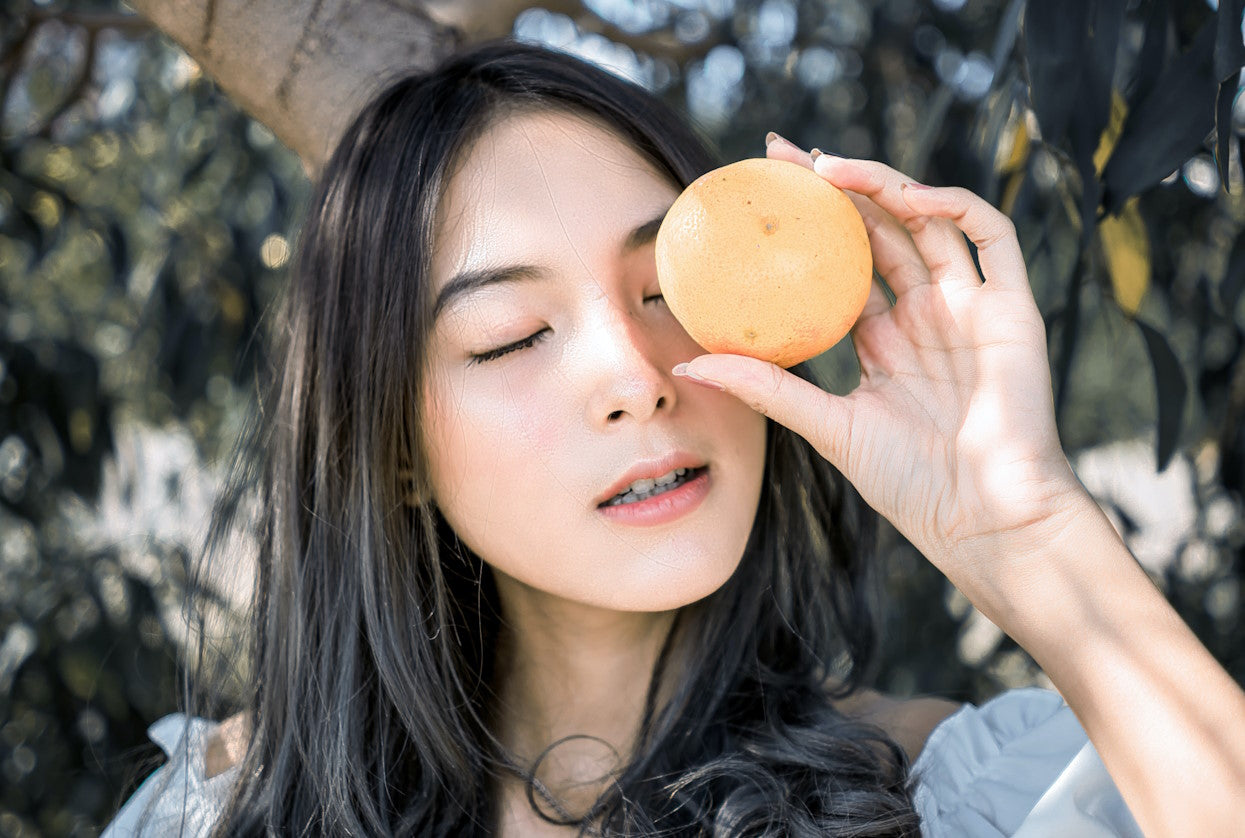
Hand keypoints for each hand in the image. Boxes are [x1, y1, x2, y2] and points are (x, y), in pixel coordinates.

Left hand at [676, 136, 1086, 590]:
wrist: (983, 520)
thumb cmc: (909, 483)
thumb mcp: (825, 425)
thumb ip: (765, 388)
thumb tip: (686, 367)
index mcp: (885, 338)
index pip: (842, 264)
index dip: (806, 225)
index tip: (758, 190)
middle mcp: (926, 314)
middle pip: (880, 230)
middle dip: (835, 185)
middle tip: (781, 154)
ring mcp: (970, 307)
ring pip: (928, 221)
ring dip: (883, 185)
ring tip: (828, 167)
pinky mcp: (1013, 309)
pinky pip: (992, 238)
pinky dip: (954, 207)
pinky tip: (908, 197)